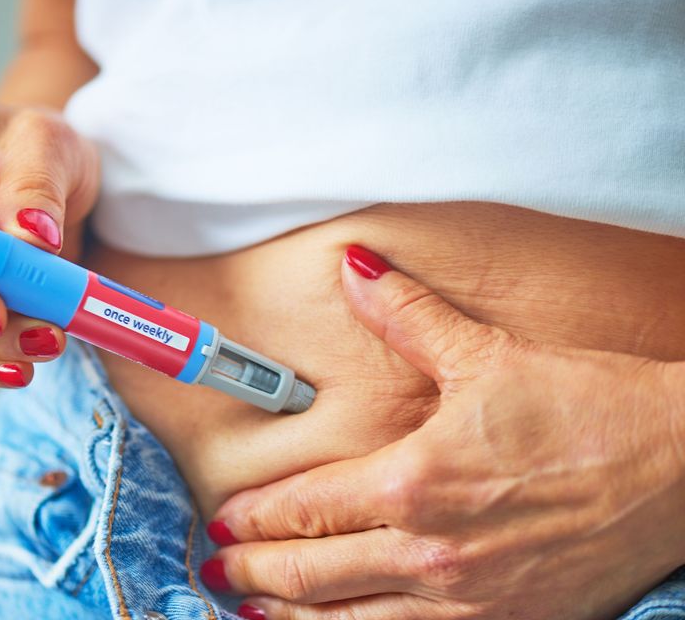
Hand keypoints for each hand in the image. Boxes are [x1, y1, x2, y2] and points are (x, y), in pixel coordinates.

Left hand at [204, 246, 684, 619]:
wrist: (683, 470)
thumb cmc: (589, 409)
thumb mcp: (487, 354)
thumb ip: (408, 315)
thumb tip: (356, 267)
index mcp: (415, 481)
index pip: (308, 506)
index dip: (256, 516)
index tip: (222, 522)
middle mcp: (429, 552)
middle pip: (312, 572)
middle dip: (253, 571)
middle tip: (215, 569)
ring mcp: (467, 602)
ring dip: (288, 617)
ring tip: (249, 612)